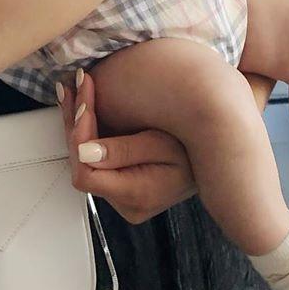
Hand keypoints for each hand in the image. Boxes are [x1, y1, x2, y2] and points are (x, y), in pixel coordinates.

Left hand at [59, 69, 196, 224]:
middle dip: (75, 122)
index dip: (79, 135)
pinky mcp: (122, 184)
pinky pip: (95, 158)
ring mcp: (122, 197)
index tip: (84, 102)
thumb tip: (84, 152)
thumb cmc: (197, 147)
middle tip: (76, 85)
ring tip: (73, 90)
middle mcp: (125, 203)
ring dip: (77, 123)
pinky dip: (87, 130)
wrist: (216, 156)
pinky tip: (82, 106)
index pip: (87, 172)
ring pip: (84, 160)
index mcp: (136, 196)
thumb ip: (124, 150)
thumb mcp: (163, 143)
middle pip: (81, 165)